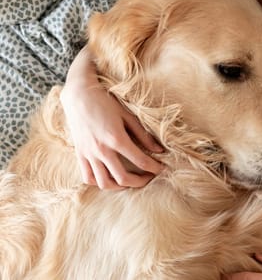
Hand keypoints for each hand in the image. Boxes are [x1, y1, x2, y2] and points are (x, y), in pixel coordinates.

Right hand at [60, 48, 163, 188]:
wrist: (79, 95)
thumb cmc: (106, 102)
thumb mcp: (128, 116)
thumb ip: (144, 135)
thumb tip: (160, 150)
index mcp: (116, 139)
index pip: (141, 161)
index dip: (154, 168)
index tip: (162, 168)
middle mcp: (102, 150)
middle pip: (123, 178)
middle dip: (140, 182)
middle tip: (150, 177)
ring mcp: (89, 154)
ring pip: (105, 183)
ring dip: (120, 187)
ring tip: (131, 181)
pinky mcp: (80, 155)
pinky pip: (89, 177)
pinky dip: (100, 183)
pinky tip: (111, 178)